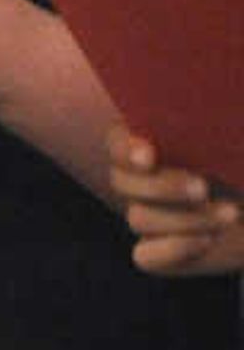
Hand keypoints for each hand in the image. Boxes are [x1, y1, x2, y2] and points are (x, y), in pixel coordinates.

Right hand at [109, 125, 243, 276]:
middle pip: (123, 182)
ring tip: (230, 214)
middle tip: (203, 188)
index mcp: (159, 146)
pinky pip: (146, 255)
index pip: (118, 143)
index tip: (149, 156)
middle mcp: (146, 183)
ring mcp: (151, 219)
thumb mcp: (239, 142)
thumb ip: (227, 125)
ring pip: (139, 219)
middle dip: (162, 186)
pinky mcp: (160, 253)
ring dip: (186, 218)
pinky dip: (176, 248)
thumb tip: (228, 94)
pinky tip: (209, 240)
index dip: (125, 150)